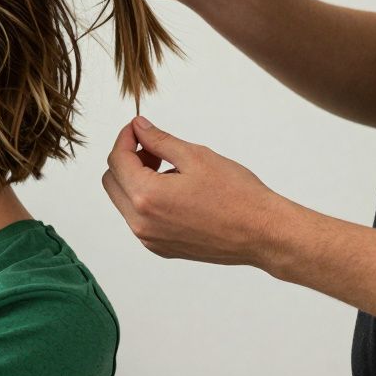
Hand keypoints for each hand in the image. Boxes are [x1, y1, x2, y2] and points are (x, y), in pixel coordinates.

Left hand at [101, 117, 285, 268]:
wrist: (263, 234)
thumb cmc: (237, 195)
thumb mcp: (195, 156)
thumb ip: (159, 140)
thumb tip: (138, 127)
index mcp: (146, 197)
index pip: (117, 160)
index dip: (125, 138)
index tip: (138, 128)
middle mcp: (140, 222)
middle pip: (112, 181)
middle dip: (126, 159)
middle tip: (154, 150)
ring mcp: (149, 239)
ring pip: (124, 201)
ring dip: (136, 180)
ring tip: (171, 170)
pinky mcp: (160, 248)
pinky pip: (139, 218)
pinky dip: (147, 200)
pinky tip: (176, 192)